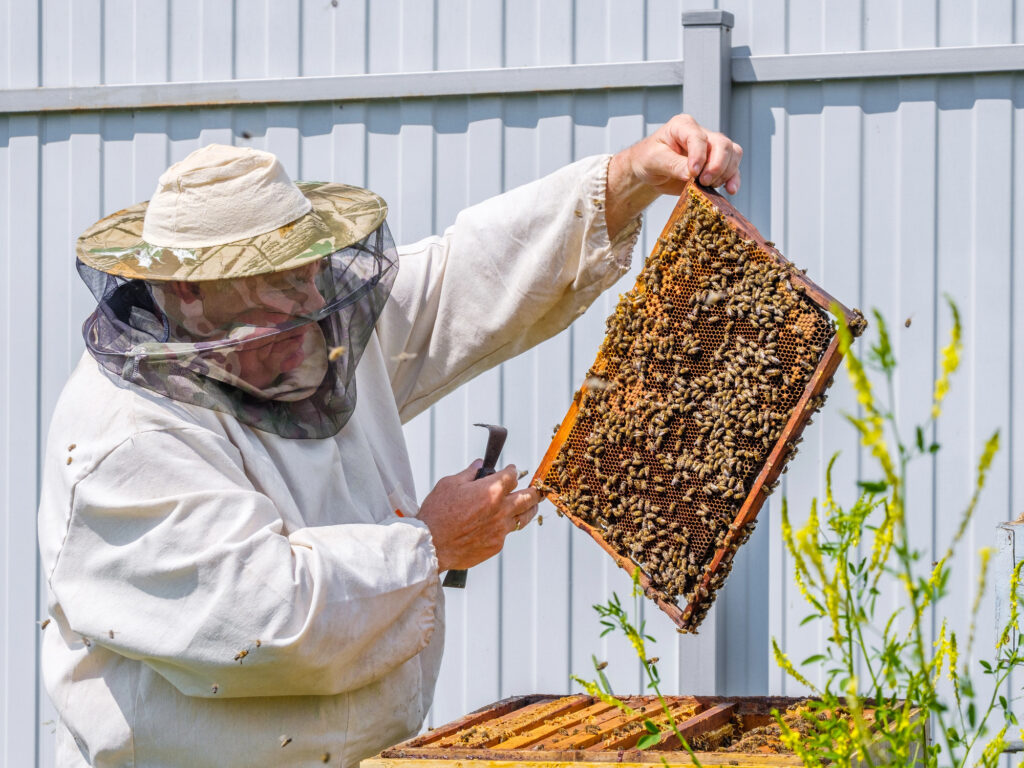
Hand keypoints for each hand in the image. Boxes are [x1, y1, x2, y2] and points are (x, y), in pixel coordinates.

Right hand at [418, 461, 539, 571]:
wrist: (431, 545)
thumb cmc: (437, 513)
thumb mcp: (449, 484)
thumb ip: (469, 473)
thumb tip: (479, 464)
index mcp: (491, 491)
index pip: (512, 476)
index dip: (512, 471)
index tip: (512, 470)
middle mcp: (501, 509)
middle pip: (528, 497)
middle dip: (533, 490)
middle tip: (536, 488)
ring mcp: (501, 529)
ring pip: (524, 517)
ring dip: (530, 509)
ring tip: (532, 505)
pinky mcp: (496, 545)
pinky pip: (507, 533)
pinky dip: (507, 526)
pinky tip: (504, 523)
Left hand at [606, 113, 742, 237]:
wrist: (650, 170)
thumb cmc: (648, 160)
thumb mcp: (654, 161)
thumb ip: (672, 165)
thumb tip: (692, 174)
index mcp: (683, 126)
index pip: (698, 137)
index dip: (699, 155)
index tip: (693, 173)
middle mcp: (701, 133)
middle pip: (722, 144)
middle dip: (716, 165)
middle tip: (704, 181)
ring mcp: (711, 148)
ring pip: (732, 154)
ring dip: (726, 172)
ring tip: (709, 185)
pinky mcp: (716, 163)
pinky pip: (733, 167)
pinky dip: (733, 179)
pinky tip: (730, 190)